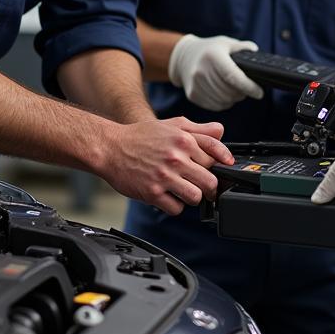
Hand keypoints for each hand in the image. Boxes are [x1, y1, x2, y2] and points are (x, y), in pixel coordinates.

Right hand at [99, 116, 234, 214]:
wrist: (110, 147)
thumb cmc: (140, 136)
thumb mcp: (172, 125)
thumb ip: (198, 129)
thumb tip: (221, 131)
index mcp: (183, 139)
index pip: (216, 155)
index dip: (222, 164)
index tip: (224, 169)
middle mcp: (176, 157)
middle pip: (210, 181)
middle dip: (209, 185)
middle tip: (202, 185)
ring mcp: (164, 176)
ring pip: (196, 197)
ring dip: (193, 196)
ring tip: (184, 190)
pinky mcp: (153, 193)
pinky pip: (176, 208)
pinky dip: (175, 205)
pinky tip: (169, 196)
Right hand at [167, 34, 264, 111]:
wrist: (183, 57)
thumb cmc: (209, 50)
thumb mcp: (225, 43)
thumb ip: (242, 47)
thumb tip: (255, 52)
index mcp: (212, 56)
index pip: (233, 76)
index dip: (248, 87)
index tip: (259, 92)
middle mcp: (201, 70)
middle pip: (230, 91)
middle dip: (242, 92)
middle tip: (246, 87)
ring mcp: (195, 84)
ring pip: (224, 101)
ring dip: (234, 98)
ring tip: (234, 89)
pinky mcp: (192, 95)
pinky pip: (215, 105)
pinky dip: (224, 103)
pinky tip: (224, 93)